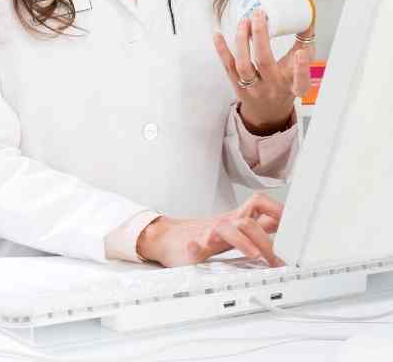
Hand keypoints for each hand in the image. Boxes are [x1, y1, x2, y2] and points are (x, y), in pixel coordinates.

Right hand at [136, 193, 284, 267]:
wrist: (167, 237)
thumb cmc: (203, 235)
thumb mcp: (235, 229)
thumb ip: (258, 229)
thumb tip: (286, 230)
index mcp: (236, 219)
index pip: (261, 205)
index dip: (279, 211)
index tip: (297, 225)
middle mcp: (225, 223)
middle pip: (249, 221)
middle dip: (267, 240)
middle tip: (279, 260)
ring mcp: (208, 233)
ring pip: (228, 229)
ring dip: (242, 241)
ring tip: (254, 255)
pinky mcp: (192, 246)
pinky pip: (194, 243)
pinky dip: (197, 246)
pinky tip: (197, 248)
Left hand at [213, 8, 312, 131]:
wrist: (267, 111)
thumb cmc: (285, 85)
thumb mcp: (299, 70)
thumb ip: (304, 46)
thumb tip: (307, 18)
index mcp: (292, 86)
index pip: (300, 80)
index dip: (301, 68)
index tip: (300, 53)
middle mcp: (272, 87)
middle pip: (264, 62)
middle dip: (260, 37)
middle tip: (259, 15)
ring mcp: (252, 87)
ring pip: (243, 65)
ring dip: (241, 40)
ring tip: (244, 21)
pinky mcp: (236, 84)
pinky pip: (227, 66)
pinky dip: (222, 49)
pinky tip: (218, 34)